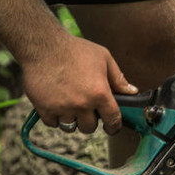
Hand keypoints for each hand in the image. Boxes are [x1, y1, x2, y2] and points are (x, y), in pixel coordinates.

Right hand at [21, 33, 136, 134]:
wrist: (42, 46)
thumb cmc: (75, 50)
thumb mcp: (103, 58)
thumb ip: (118, 78)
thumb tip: (132, 92)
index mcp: (100, 93)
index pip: (113, 120)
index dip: (114, 126)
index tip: (112, 128)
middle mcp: (82, 104)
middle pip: (89, 128)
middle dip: (90, 120)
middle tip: (86, 109)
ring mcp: (62, 108)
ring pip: (70, 127)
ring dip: (72, 119)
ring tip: (70, 105)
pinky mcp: (44, 108)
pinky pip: (53, 124)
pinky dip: (55, 118)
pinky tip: (57, 104)